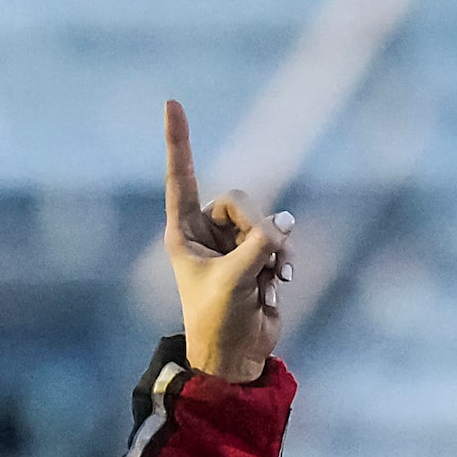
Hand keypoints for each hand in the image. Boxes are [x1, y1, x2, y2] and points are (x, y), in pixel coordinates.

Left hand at [161, 100, 291, 383]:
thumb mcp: (234, 281)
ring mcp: (234, 240)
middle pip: (241, 199)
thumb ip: (257, 245)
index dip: (178, 141)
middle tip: (262, 263)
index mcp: (182, 233)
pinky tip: (277, 285)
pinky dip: (284, 260)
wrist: (238, 354)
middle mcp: (206, 231)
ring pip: (266, 218)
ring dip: (274, 251)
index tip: (171, 101)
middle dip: (258, 229)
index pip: (180, 178)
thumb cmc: (220, 322)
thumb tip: (283, 224)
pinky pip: (281, 236)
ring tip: (266, 283)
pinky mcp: (259, 252)